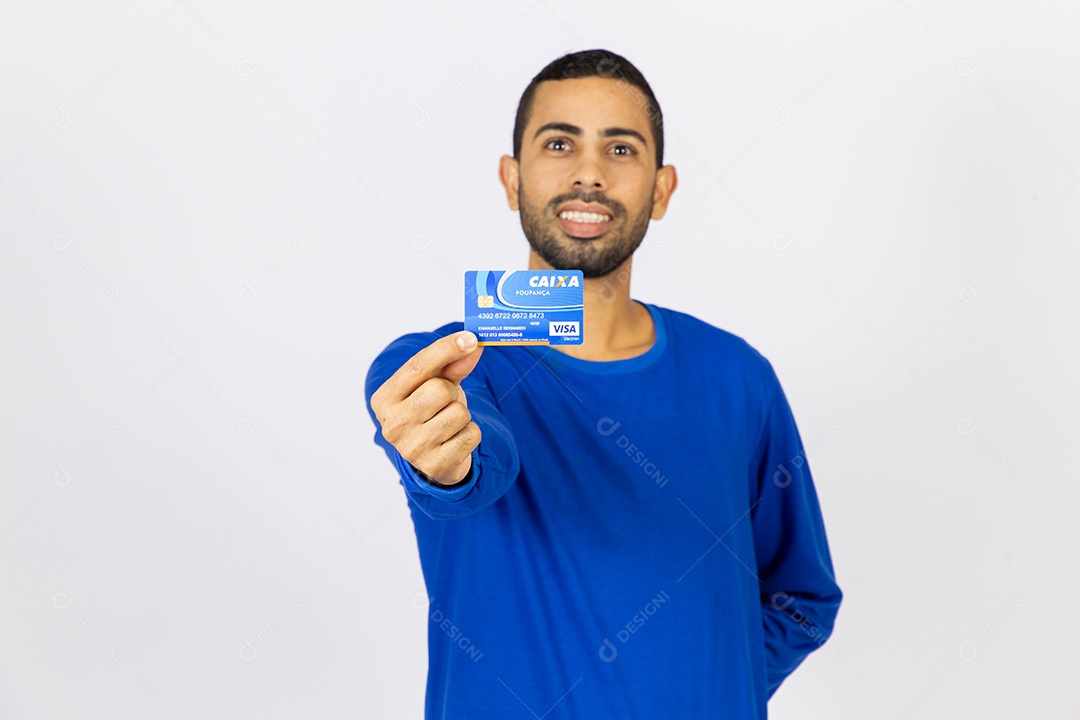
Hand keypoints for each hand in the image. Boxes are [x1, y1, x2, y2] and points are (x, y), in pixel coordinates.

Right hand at [370, 331, 484, 484]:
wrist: (434, 457)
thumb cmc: (431, 413)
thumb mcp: (434, 385)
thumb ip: (450, 364)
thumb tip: (472, 344)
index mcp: (384, 399)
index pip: (416, 366)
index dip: (446, 349)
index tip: (469, 338)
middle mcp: (393, 425)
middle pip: (440, 389)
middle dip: (451, 393)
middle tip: (443, 404)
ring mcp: (412, 447)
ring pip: (459, 412)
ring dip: (462, 415)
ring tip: (448, 423)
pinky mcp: (435, 465)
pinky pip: (471, 434)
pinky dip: (470, 434)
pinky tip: (455, 440)